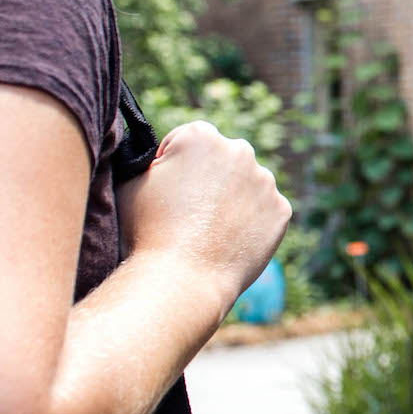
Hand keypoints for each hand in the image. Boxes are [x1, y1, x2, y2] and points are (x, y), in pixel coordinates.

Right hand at [118, 121, 289, 304]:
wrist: (182, 277)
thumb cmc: (148, 229)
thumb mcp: (130, 182)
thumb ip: (147, 160)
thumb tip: (162, 157)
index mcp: (200, 136)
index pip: (187, 141)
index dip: (172, 165)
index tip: (167, 190)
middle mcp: (240, 150)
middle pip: (222, 159)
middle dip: (209, 177)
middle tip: (190, 211)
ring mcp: (265, 181)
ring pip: (247, 183)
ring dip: (233, 197)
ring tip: (209, 228)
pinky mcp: (281, 209)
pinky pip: (265, 209)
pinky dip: (252, 220)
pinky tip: (231, 238)